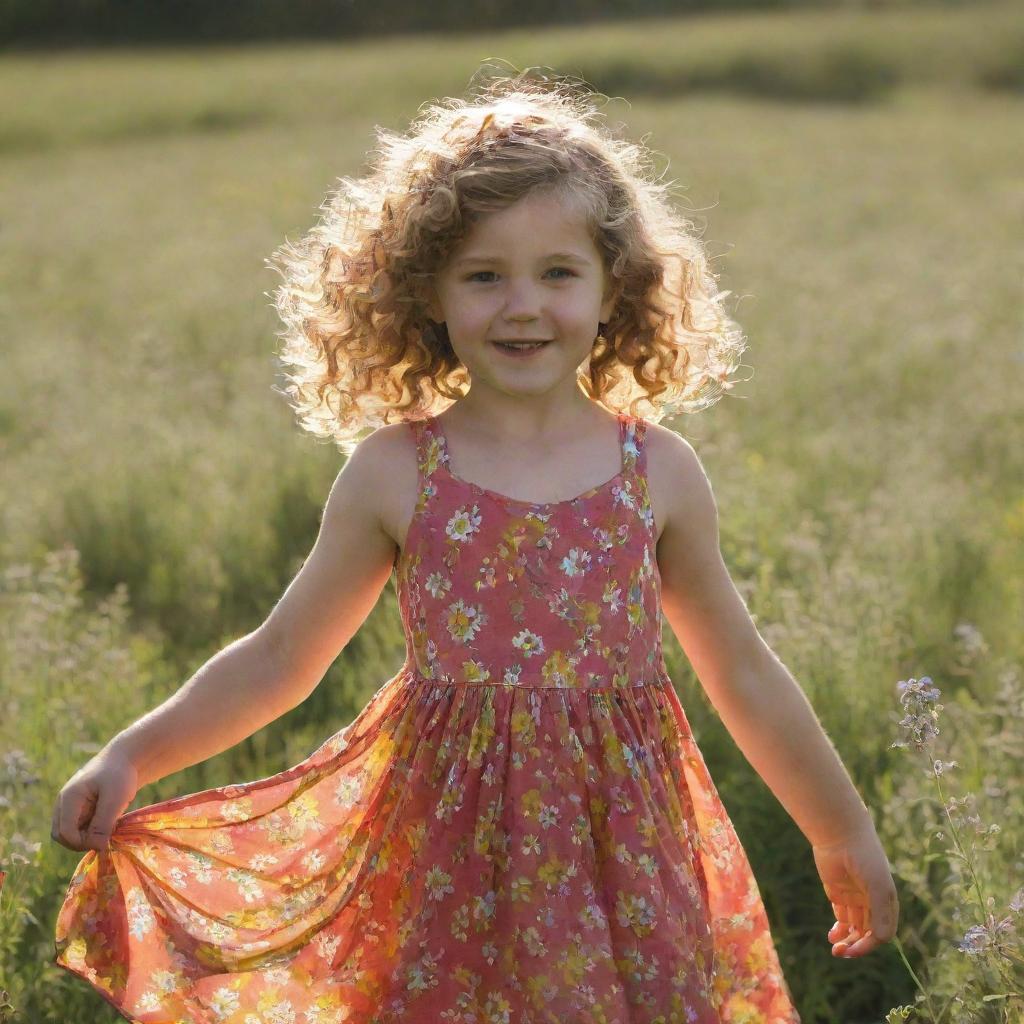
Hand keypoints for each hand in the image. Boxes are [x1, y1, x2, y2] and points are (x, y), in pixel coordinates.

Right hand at [50, 748, 139, 852]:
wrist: (125, 759)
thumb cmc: (120, 775)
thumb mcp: (115, 798)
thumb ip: (103, 823)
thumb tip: (97, 848)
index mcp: (68, 798)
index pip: (65, 832)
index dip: (82, 843)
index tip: (105, 841)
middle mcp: (64, 804)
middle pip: (61, 835)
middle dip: (81, 842)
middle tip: (106, 838)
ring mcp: (70, 807)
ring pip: (70, 834)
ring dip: (87, 837)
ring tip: (109, 828)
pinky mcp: (79, 810)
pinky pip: (79, 828)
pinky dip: (91, 832)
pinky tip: (109, 824)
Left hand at [812, 818, 899, 957]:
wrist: (840, 835)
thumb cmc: (864, 857)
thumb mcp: (877, 885)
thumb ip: (880, 912)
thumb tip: (881, 940)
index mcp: (887, 902)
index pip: (883, 933)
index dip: (870, 944)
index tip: (856, 949)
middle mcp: (872, 903)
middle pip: (868, 934)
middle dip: (857, 946)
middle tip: (842, 953)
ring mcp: (855, 899)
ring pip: (854, 928)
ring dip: (847, 941)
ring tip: (836, 950)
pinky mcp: (838, 893)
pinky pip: (841, 918)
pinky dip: (838, 930)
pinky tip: (832, 937)